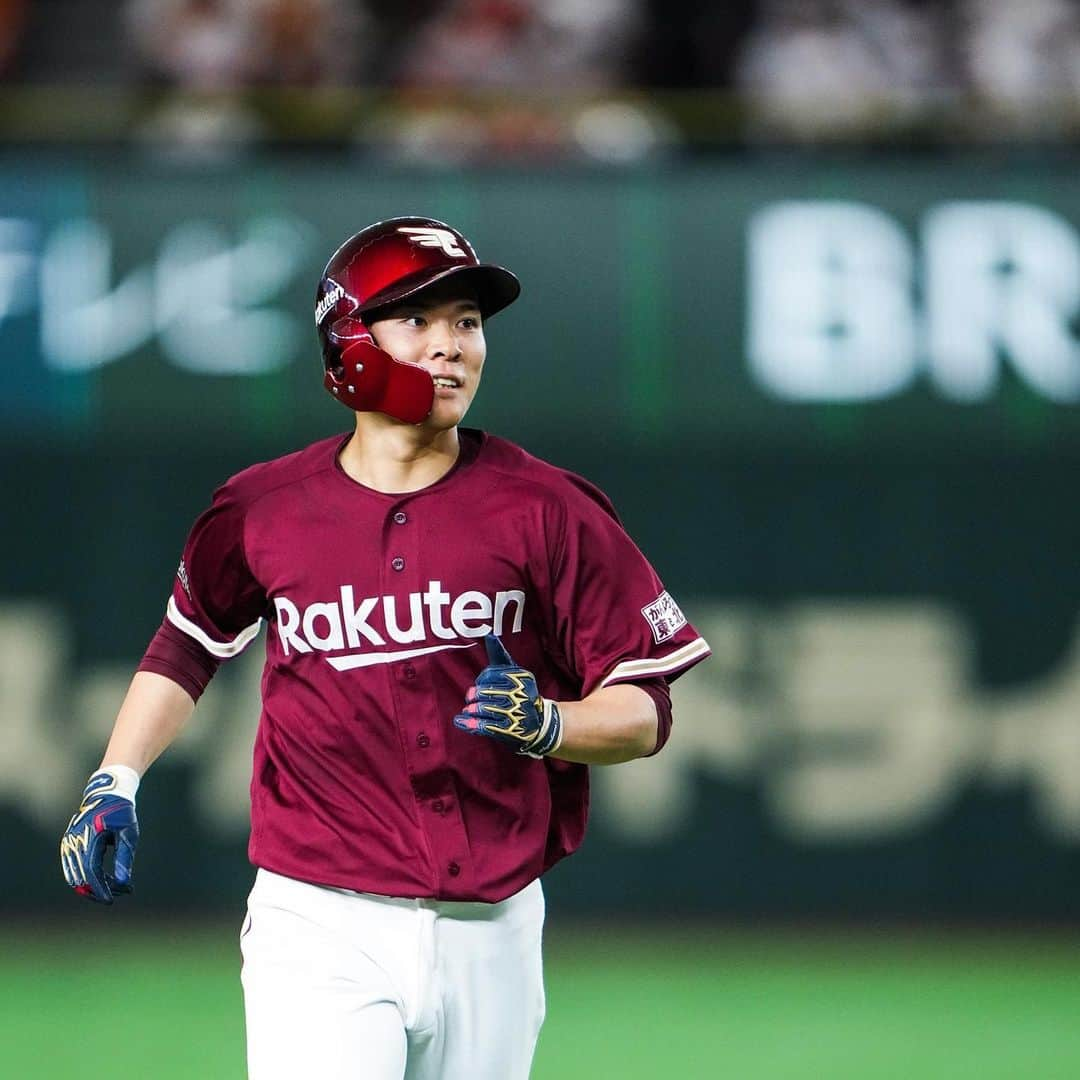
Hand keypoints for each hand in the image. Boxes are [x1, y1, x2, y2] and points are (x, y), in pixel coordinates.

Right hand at [60, 770, 138, 903]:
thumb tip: (123, 882)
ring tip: (118, 888)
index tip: (111, 901)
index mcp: (89, 839)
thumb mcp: (128, 833)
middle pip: (82, 878)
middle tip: (123, 891)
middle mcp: (74, 843)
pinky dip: (87, 878)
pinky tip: (104, 882)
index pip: (91, 872)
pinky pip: (73, 869)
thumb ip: (125, 857)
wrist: (107, 795)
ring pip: (75, 876)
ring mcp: (68, 845)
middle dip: (101, 889)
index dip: (100, 889)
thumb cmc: (121, 813)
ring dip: (94, 886)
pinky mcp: (68, 846)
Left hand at [454, 635, 562, 757]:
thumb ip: (500, 655)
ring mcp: (514, 712)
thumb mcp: (515, 672)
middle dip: (474, 696)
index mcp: (519, 677)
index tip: (481, 684)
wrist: (541, 721)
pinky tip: (460, 721)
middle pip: (485, 692)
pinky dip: (470, 723)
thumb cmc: (521, 692)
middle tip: (470, 698)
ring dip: (472, 709)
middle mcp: (518, 694)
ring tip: (468, 709)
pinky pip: (484, 725)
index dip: (481, 680)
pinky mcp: (508, 730)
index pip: (489, 675)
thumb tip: (490, 636)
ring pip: (483, 708)